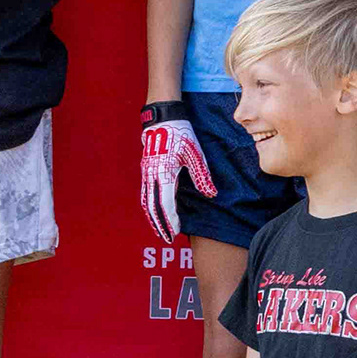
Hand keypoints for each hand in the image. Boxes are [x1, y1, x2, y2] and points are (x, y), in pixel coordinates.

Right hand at [139, 102, 213, 246]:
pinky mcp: (146, 170)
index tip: (175, 231)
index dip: (169, 219)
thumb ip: (202, 175)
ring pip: (146, 201)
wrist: (163, 119)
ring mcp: (146, 173)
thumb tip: (211, 194)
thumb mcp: (195, 153)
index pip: (164, 202)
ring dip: (153, 218)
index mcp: (163, 172)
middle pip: (152, 206)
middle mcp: (151, 175)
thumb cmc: (180, 134)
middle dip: (159, 224)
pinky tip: (156, 213)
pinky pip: (145, 194)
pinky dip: (150, 207)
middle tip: (167, 238)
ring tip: (161, 231)